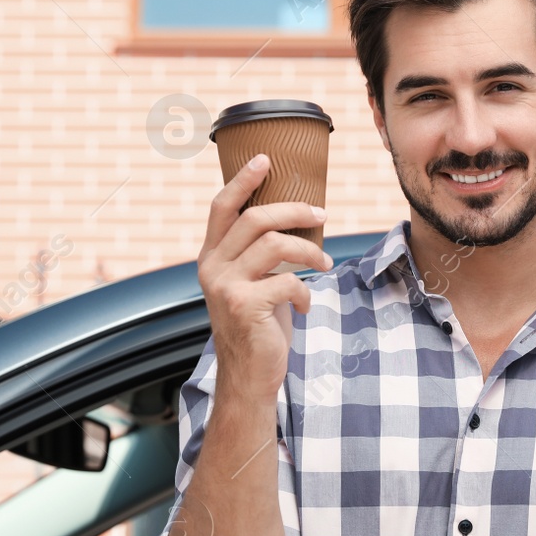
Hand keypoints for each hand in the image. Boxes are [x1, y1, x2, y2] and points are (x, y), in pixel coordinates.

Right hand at [199, 154, 331, 403]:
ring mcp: (226, 286)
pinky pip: (287, 281)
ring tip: (324, 264)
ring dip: (309, 252)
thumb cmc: (257, 326)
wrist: (248, 376)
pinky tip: (304, 305)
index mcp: (211, 257)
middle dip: (296, 211)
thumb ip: (257, 254)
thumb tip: (294, 218)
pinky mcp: (245, 306)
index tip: (266, 159)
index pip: (222, 207)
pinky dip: (305, 291)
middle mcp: (212, 268)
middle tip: (323, 215)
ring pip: (276, 245)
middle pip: (256, 219)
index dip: (243, 180)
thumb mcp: (251, 284)